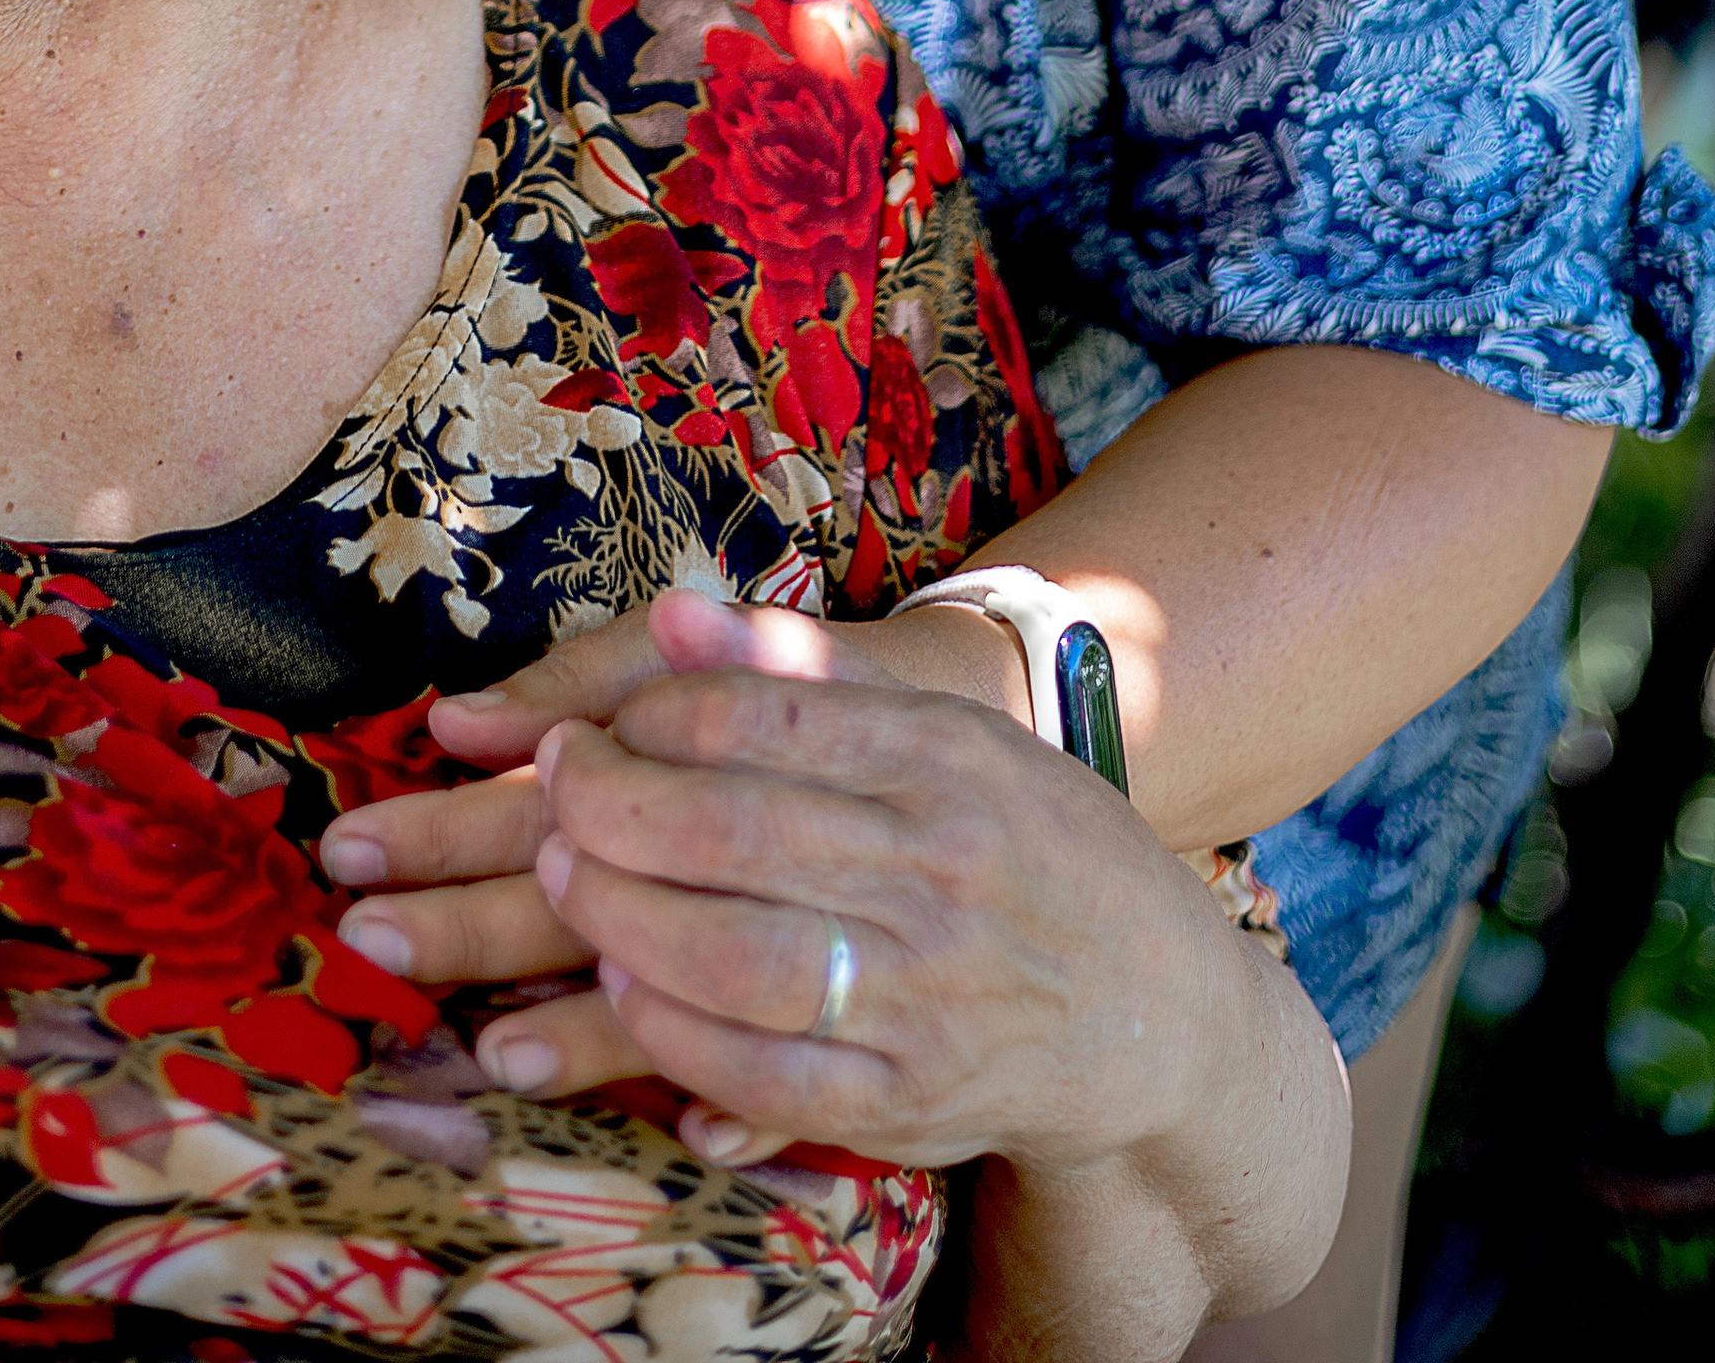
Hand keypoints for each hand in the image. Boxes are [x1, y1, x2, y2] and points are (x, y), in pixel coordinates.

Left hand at [497, 592, 1226, 1172]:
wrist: (1163, 1010)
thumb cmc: (1027, 844)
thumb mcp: (945, 731)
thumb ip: (798, 672)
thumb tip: (667, 614)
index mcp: (946, 760)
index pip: (763, 719)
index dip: (648, 719)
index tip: (590, 724)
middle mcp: (942, 871)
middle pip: (732, 832)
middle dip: (607, 811)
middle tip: (551, 796)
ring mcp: (930, 995)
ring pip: (737, 958)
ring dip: (620, 919)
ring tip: (564, 882)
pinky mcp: (914, 1101)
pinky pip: (768, 1077)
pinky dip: (676, 1038)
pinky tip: (623, 991)